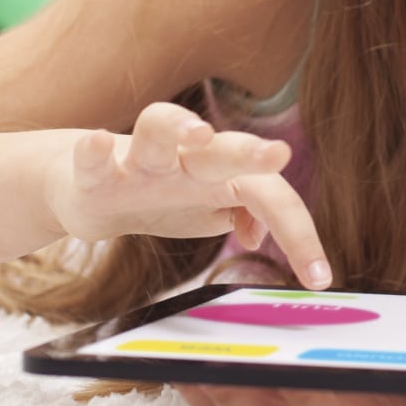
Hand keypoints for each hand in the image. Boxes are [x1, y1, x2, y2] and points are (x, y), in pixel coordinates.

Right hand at [43, 101, 331, 287]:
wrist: (86, 186)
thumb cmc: (160, 195)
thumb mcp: (207, 210)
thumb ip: (241, 213)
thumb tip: (259, 233)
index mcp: (220, 173)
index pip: (269, 196)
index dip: (299, 235)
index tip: (319, 279)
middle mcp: (184, 158)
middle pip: (223, 147)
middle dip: (251, 151)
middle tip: (279, 154)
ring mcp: (138, 162)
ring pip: (157, 128)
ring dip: (177, 125)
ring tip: (197, 131)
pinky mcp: (94, 175)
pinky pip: (92, 159)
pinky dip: (93, 152)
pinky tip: (97, 143)